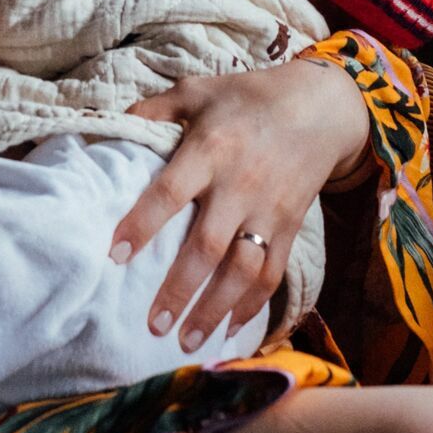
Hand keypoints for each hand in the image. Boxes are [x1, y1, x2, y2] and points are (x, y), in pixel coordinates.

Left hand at [109, 58, 369, 349]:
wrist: (319, 107)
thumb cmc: (247, 97)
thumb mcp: (198, 90)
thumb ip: (155, 109)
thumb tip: (112, 124)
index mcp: (210, 148)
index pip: (170, 191)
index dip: (143, 223)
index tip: (115, 254)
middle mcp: (239, 185)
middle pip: (208, 246)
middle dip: (180, 289)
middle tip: (153, 324)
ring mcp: (269, 210)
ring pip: (242, 270)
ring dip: (214, 309)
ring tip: (186, 342)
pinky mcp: (291, 227)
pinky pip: (272, 274)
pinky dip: (252, 306)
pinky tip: (229, 330)